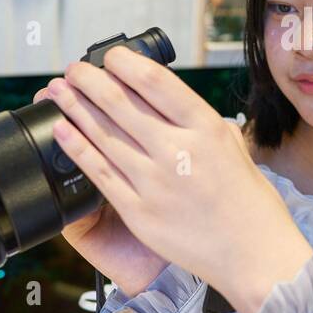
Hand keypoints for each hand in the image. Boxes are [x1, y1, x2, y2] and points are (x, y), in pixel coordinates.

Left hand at [44, 47, 312, 312]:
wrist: (254, 255)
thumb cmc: (249, 203)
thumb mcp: (233, 147)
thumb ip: (202, 124)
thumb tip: (170, 102)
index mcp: (205, 129)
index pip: (156, 83)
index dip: (125, 63)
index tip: (110, 56)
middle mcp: (178, 151)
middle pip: (120, 104)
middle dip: (90, 80)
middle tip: (75, 69)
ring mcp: (155, 183)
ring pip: (102, 135)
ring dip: (75, 108)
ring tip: (58, 92)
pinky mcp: (139, 212)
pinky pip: (99, 173)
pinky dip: (76, 148)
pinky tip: (62, 130)